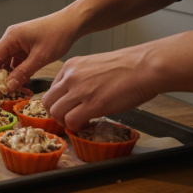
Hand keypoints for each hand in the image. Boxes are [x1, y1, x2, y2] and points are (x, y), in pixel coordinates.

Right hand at [0, 11, 79, 94]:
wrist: (71, 23)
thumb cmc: (57, 35)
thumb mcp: (40, 57)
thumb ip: (23, 72)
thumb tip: (9, 86)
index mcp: (11, 37)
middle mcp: (11, 38)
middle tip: (1, 94)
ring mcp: (18, 42)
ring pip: (7, 62)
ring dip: (9, 75)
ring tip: (12, 91)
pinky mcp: (25, 46)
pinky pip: (17, 61)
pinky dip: (17, 71)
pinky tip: (22, 82)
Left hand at [41, 47, 158, 131]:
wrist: (144, 66)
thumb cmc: (127, 67)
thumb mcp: (95, 65)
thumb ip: (82, 78)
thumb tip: (78, 95)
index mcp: (71, 66)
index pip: (52, 88)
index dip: (59, 102)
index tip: (68, 108)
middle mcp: (71, 76)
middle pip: (48, 101)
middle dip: (56, 114)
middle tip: (69, 119)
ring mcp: (80, 90)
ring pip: (56, 113)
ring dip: (65, 122)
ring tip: (77, 124)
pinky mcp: (93, 104)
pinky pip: (72, 121)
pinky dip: (76, 127)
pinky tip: (86, 125)